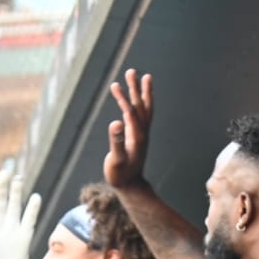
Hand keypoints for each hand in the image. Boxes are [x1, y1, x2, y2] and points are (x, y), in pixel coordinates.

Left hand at [0, 166, 41, 258]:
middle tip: (5, 173)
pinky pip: (29, 219)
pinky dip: (32, 208)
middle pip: (1, 200)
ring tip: (18, 180)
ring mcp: (12, 227)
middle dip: (2, 187)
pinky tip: (35, 197)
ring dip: (17, 193)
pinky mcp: (24, 235)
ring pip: (15, 205)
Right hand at [104, 69, 153, 189]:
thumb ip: (116, 141)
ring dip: (140, 92)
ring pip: (143, 108)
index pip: (131, 112)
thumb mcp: (116, 160)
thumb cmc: (121, 175)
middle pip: (141, 105)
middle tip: (132, 71)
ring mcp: (142, 133)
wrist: (131, 187)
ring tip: (138, 76)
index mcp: (137, 136)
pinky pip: (140, 115)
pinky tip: (132, 99)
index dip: (124, 99)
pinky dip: (138, 104)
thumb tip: (115, 123)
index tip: (116, 86)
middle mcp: (143, 132)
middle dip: (136, 88)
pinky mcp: (138, 136)